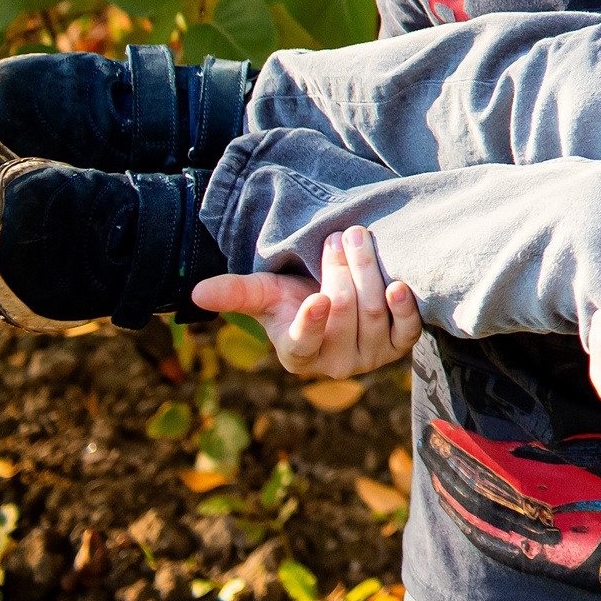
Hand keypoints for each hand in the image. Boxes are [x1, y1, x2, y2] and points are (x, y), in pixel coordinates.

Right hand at [189, 225, 420, 377]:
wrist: (338, 301)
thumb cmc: (295, 297)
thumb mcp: (265, 293)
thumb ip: (234, 292)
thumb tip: (195, 291)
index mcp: (297, 354)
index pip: (303, 343)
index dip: (312, 323)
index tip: (317, 298)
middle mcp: (334, 364)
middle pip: (345, 313)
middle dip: (341, 271)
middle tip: (338, 236)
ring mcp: (369, 358)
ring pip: (373, 313)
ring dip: (368, 272)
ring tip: (358, 238)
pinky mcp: (398, 347)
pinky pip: (405, 331)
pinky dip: (403, 309)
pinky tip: (398, 285)